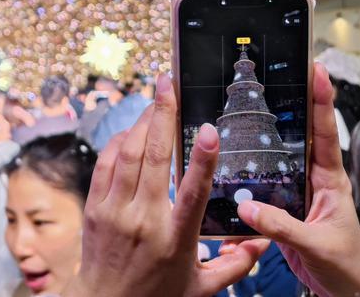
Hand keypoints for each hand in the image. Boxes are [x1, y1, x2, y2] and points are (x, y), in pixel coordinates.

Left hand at [64, 74, 267, 296]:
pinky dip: (119, 142)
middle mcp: (145, 221)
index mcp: (177, 238)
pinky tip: (132, 129)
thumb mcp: (202, 287)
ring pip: (128, 155)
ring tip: (155, 97)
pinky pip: (106, 164)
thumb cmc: (157, 295)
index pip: (194, 193)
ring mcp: (116, 212)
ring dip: (142, 121)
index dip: (203, 160)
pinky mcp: (95, 207)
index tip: (210, 130)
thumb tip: (264, 239)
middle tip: (169, 84)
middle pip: (154, 159)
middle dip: (163, 116)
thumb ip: (236, 263)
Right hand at [237, 63, 359, 296]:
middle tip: (276, 70)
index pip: (325, 133)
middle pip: (300, 133)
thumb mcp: (316, 245)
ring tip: (246, 103)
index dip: (321, 100)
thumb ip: (282, 227)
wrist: (344, 293)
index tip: (316, 69)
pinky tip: (229, 157)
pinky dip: (247, 167)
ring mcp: (296, 190)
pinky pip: (263, 179)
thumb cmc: (344, 268)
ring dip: (264, 132)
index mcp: (330, 180)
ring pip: (277, 154)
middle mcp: (313, 179)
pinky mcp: (282, 205)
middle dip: (290, 101)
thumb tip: (248, 207)